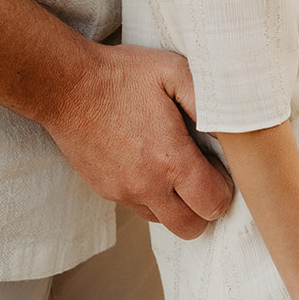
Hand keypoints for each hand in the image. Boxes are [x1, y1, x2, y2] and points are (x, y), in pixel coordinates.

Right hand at [42, 42, 233, 238]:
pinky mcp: (104, 190)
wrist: (66, 85)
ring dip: (176, 204)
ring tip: (175, 165)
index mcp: (171, 160)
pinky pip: (137, 207)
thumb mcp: (174, 71)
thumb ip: (208, 101)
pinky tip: (148, 160)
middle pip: (191, 228)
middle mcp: (147, 186)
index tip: (218, 164)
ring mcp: (123, 192)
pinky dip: (151, 195)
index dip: (224, 188)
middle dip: (204, 208)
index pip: (213, 205)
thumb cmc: (123, 75)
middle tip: (203, 174)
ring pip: (163, 220)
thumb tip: (232, 129)